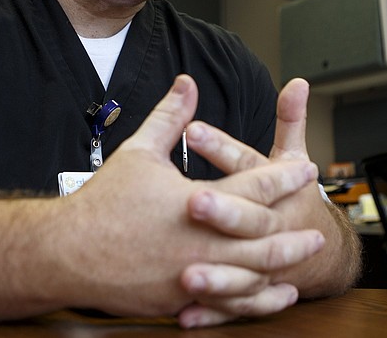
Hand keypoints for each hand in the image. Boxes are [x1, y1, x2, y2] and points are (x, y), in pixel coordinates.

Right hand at [60, 75, 323, 323]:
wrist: (67, 252)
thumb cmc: (103, 201)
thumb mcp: (139, 150)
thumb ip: (169, 115)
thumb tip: (187, 83)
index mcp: (198, 202)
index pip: (255, 186)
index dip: (284, 177)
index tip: (306, 171)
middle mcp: (204, 242)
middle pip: (266, 238)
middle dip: (295, 232)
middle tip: (319, 229)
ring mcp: (194, 275)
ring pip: (254, 276)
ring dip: (284, 268)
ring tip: (303, 262)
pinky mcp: (181, 298)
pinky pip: (230, 303)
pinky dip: (257, 300)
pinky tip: (270, 295)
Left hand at [179, 78, 354, 325]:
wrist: (324, 253)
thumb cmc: (300, 200)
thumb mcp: (295, 158)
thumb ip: (291, 121)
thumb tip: (299, 82)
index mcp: (276, 191)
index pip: (249, 166)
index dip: (222, 148)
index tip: (190, 130)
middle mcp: (271, 227)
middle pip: (248, 219)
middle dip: (222, 211)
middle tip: (190, 202)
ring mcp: (264, 263)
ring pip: (243, 270)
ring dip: (218, 273)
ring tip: (187, 273)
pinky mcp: (253, 289)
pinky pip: (234, 304)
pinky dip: (212, 310)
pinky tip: (186, 311)